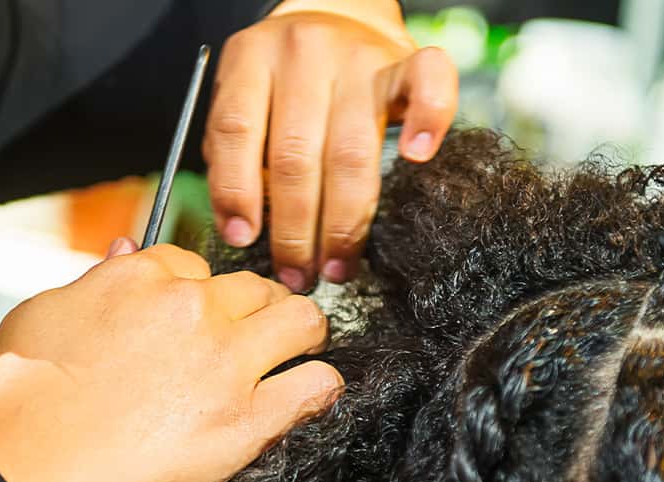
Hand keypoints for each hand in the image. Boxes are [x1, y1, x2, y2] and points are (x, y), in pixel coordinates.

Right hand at [0, 242, 341, 481]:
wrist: (30, 470)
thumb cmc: (21, 398)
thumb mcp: (40, 313)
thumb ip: (91, 278)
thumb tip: (121, 249)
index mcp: (142, 276)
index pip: (194, 264)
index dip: (197, 291)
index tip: (196, 316)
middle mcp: (191, 309)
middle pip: (255, 287)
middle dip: (256, 306)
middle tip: (253, 331)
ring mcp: (225, 364)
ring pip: (302, 321)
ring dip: (303, 333)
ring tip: (298, 350)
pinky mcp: (245, 422)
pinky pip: (315, 387)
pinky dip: (320, 387)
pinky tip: (313, 391)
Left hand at [205, 0, 457, 290]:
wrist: (336, 12)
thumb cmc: (282, 78)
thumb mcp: (243, 99)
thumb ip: (233, 154)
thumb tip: (242, 229)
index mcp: (251, 60)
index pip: (237, 132)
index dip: (236, 192)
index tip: (243, 240)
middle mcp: (304, 54)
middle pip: (296, 155)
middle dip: (295, 229)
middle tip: (296, 274)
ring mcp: (358, 57)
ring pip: (351, 150)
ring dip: (344, 221)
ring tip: (337, 265)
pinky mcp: (405, 59)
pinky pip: (429, 82)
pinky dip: (428, 119)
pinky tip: (417, 157)